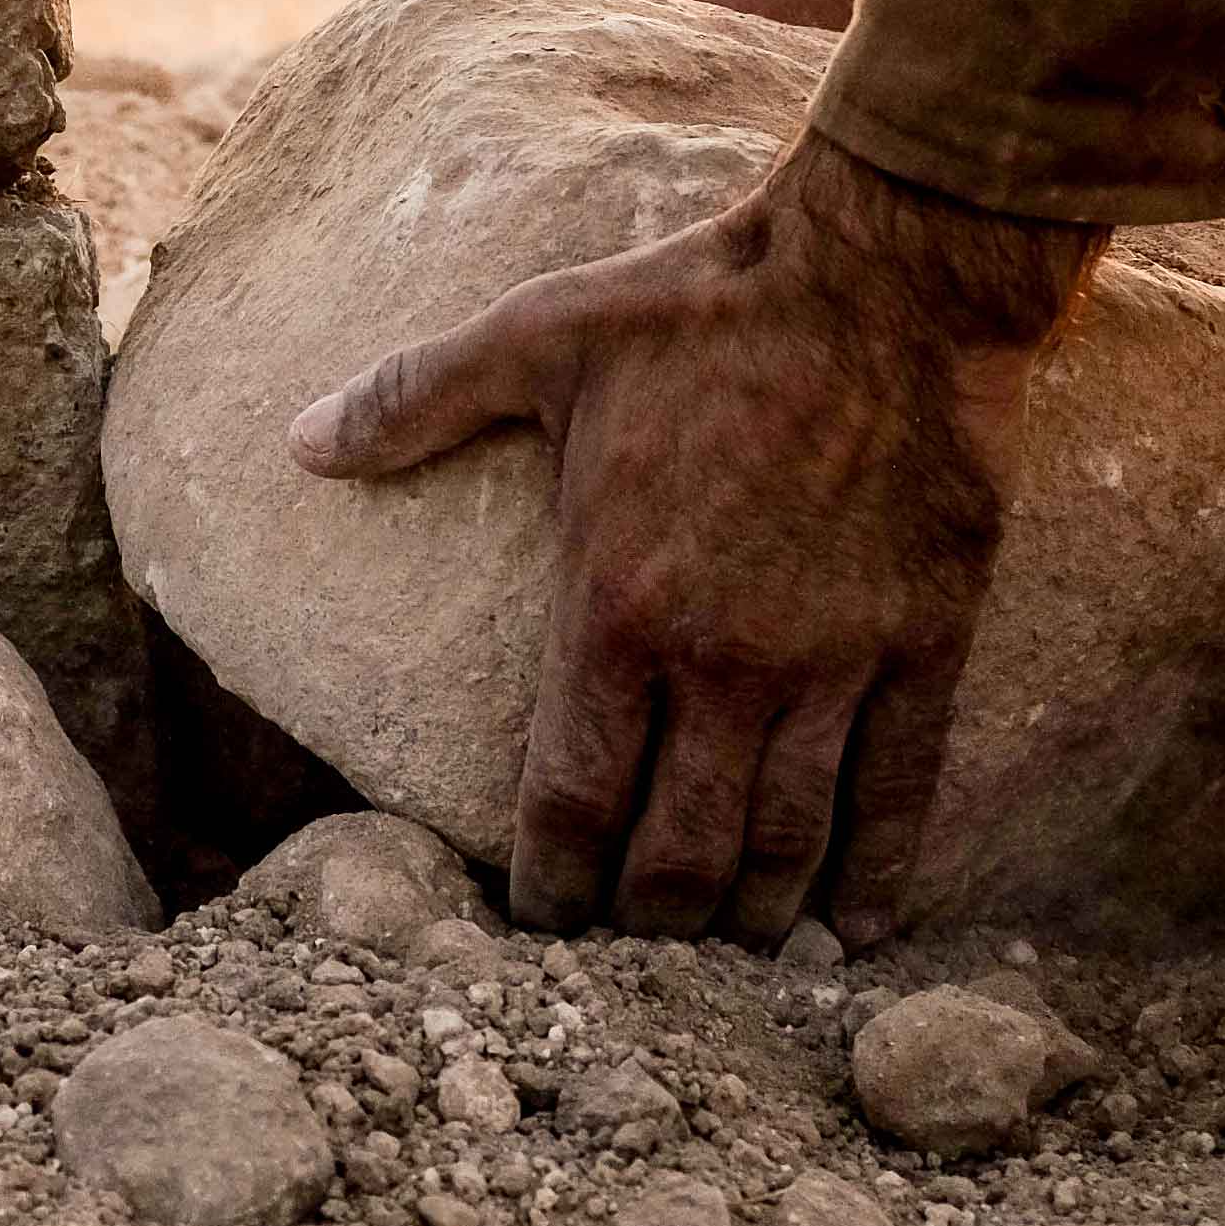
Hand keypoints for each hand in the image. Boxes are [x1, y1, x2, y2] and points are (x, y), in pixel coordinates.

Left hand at [291, 134, 1104, 945]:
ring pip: (786, 841)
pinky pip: (903, 787)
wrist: (887, 269)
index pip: (567, 798)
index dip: (549, 887)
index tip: (539, 926)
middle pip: (677, 853)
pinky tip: (860, 930)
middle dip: (646, 925)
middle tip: (631, 957)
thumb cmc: (701, 301)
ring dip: (753, 917)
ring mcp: (830, 660)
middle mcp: (720, 661)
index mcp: (613, 606)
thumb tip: (297, 440)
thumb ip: (414, 399)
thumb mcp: (536, 335)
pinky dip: (881, 872)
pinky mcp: (926, 640)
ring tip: (731, 957)